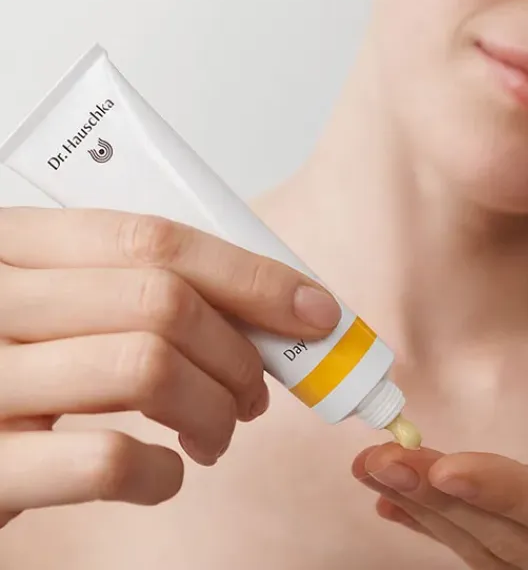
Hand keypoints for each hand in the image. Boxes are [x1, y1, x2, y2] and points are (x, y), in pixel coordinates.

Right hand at [0, 207, 339, 526]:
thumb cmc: (18, 352)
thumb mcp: (63, 299)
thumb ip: (137, 287)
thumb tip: (265, 309)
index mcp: (18, 243)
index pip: (156, 239)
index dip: (251, 276)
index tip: (313, 310)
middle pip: (163, 303)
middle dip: (239, 354)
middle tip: (256, 391)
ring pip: (147, 370)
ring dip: (214, 410)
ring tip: (218, 431)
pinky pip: (105, 462)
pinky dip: (163, 473)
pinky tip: (166, 472)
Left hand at [353, 443, 527, 568]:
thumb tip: (488, 462)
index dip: (510, 495)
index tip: (447, 471)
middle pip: (512, 542)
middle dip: (440, 500)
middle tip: (378, 459)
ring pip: (489, 553)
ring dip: (424, 510)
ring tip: (374, 472)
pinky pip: (485, 558)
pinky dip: (438, 529)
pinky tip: (396, 506)